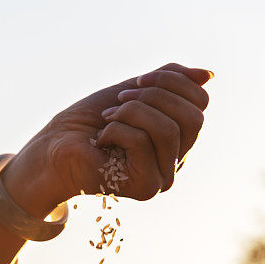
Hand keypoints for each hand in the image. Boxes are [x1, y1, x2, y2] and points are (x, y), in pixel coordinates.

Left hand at [5, 62, 211, 211]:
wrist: (55, 149)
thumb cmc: (91, 122)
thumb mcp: (134, 91)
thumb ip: (169, 81)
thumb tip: (208, 76)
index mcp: (178, 137)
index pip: (200, 102)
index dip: (172, 81)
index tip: (136, 81)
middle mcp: (176, 161)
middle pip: (192, 117)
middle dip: (154, 96)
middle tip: (121, 99)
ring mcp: (162, 177)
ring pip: (168, 130)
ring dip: (133, 112)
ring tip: (109, 118)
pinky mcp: (144, 188)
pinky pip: (143, 143)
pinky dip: (117, 130)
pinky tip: (101, 140)